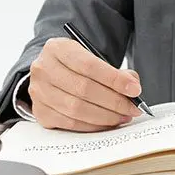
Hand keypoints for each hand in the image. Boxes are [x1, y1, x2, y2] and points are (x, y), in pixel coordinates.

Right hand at [28, 38, 142, 131]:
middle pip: (84, 89)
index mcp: (57, 48)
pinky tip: (107, 123)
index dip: (114, 79)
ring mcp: (39, 92)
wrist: (51, 73)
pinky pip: (70, 123)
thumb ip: (113, 71)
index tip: (134, 90)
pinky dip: (93, 126)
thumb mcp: (92, 57)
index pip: (89, 65)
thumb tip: (132, 86)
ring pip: (77, 109)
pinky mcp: (40, 112)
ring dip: (106, 116)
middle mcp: (43, 69)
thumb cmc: (75, 66)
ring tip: (123, 116)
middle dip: (114, 101)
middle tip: (133, 108)